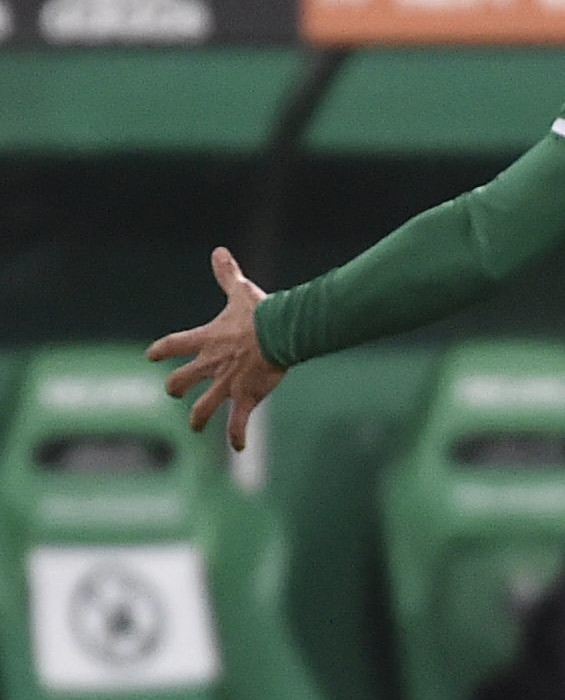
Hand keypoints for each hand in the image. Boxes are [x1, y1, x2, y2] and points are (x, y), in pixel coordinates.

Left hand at [147, 247, 284, 453]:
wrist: (279, 333)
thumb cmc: (260, 312)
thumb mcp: (240, 291)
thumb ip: (226, 275)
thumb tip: (218, 251)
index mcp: (206, 340)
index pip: (173, 345)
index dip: (160, 350)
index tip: (150, 355)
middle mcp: (210, 365)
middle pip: (181, 382)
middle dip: (176, 388)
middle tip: (175, 391)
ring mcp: (226, 384)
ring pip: (203, 408)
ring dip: (198, 418)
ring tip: (197, 426)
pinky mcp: (246, 397)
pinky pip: (238, 423)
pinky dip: (237, 436)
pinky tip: (236, 448)